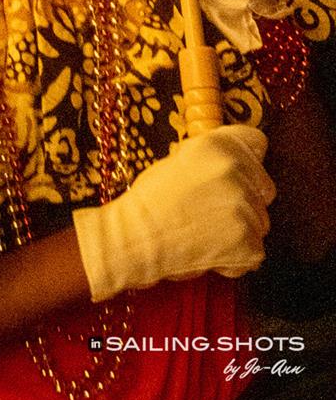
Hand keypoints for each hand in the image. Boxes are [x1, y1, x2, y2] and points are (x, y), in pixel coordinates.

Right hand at [74, 125, 274, 301]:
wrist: (136, 238)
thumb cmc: (152, 199)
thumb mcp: (180, 159)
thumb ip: (214, 155)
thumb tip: (238, 157)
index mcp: (218, 145)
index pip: (257, 142)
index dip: (248, 159)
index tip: (237, 172)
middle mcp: (236, 171)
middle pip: (264, 187)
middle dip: (247, 199)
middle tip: (214, 210)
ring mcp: (246, 209)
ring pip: (260, 221)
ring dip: (240, 229)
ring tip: (206, 232)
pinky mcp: (250, 244)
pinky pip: (255, 251)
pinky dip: (237, 257)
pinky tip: (210, 252)